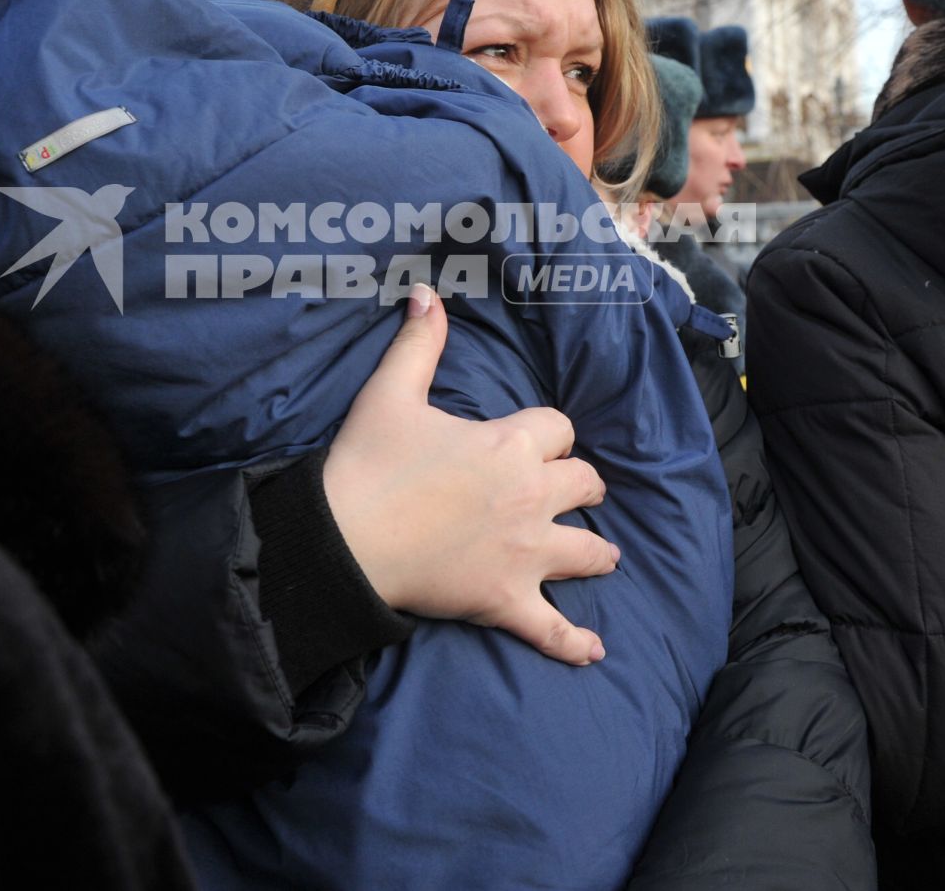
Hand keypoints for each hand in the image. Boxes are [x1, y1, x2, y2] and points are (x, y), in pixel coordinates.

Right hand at [324, 282, 618, 664]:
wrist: (342, 538)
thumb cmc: (366, 464)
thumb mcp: (390, 393)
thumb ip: (418, 342)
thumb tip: (425, 293)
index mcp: (510, 444)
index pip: (559, 430)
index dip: (551, 435)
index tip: (539, 443)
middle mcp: (530, 497)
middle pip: (584, 485)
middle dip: (580, 486)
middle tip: (573, 493)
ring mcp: (524, 554)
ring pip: (587, 551)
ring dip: (596, 551)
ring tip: (602, 556)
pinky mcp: (505, 601)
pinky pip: (552, 628)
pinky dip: (574, 642)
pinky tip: (593, 651)